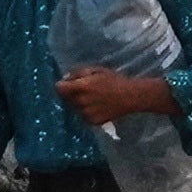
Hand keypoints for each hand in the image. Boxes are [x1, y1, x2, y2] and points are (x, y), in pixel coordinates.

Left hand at [52, 68, 167, 126]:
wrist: (131, 97)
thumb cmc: (115, 80)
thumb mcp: (97, 70)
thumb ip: (79, 73)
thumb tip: (66, 78)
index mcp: (82, 87)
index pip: (59, 88)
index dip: (62, 85)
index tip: (67, 84)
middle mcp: (81, 101)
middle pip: (66, 99)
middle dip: (72, 94)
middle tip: (84, 90)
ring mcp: (86, 113)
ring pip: (75, 108)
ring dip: (79, 104)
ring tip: (93, 99)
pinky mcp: (92, 121)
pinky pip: (83, 116)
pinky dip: (87, 112)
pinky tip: (98, 107)